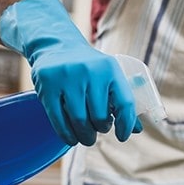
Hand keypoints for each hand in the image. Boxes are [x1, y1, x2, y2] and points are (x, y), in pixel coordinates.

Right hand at [0, 0, 140, 145]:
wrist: (57, 46)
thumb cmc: (89, 68)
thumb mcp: (108, 75)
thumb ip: (121, 100)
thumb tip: (136, 129)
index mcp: (110, 69)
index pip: (124, 103)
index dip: (126, 124)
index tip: (122, 137)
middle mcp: (90, 71)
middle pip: (99, 116)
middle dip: (101, 129)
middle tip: (98, 130)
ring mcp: (67, 78)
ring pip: (79, 121)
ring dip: (84, 135)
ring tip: (86, 136)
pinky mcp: (47, 86)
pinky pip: (58, 120)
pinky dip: (67, 135)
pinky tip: (72, 138)